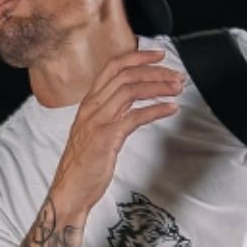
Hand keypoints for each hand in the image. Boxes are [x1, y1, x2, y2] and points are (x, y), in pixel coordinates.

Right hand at [52, 48, 184, 217]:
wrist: (70, 189)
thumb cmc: (83, 163)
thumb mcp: (93, 130)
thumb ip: (109, 111)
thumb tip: (132, 99)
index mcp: (89, 102)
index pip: (113, 67)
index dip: (138, 57)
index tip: (159, 56)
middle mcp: (92, 107)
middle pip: (125, 75)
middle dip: (155, 71)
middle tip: (176, 76)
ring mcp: (98, 121)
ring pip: (130, 90)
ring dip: (158, 87)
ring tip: (176, 90)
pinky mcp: (106, 138)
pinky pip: (134, 117)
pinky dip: (156, 110)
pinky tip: (169, 109)